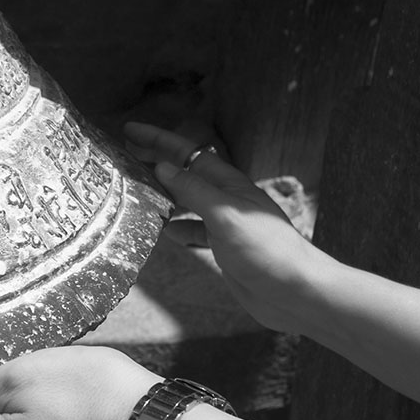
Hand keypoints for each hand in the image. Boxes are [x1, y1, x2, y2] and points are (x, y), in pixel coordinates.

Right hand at [123, 121, 333, 333]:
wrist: (294, 290)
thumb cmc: (265, 249)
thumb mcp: (225, 214)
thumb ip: (193, 190)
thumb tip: (163, 166)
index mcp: (227, 183)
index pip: (186, 153)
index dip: (158, 140)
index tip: (130, 130)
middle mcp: (224, 198)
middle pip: (184, 173)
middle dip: (156, 161)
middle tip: (125, 156)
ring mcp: (224, 222)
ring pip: (186, 201)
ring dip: (163, 194)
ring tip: (137, 192)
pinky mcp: (223, 246)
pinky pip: (194, 230)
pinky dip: (177, 228)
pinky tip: (165, 233)